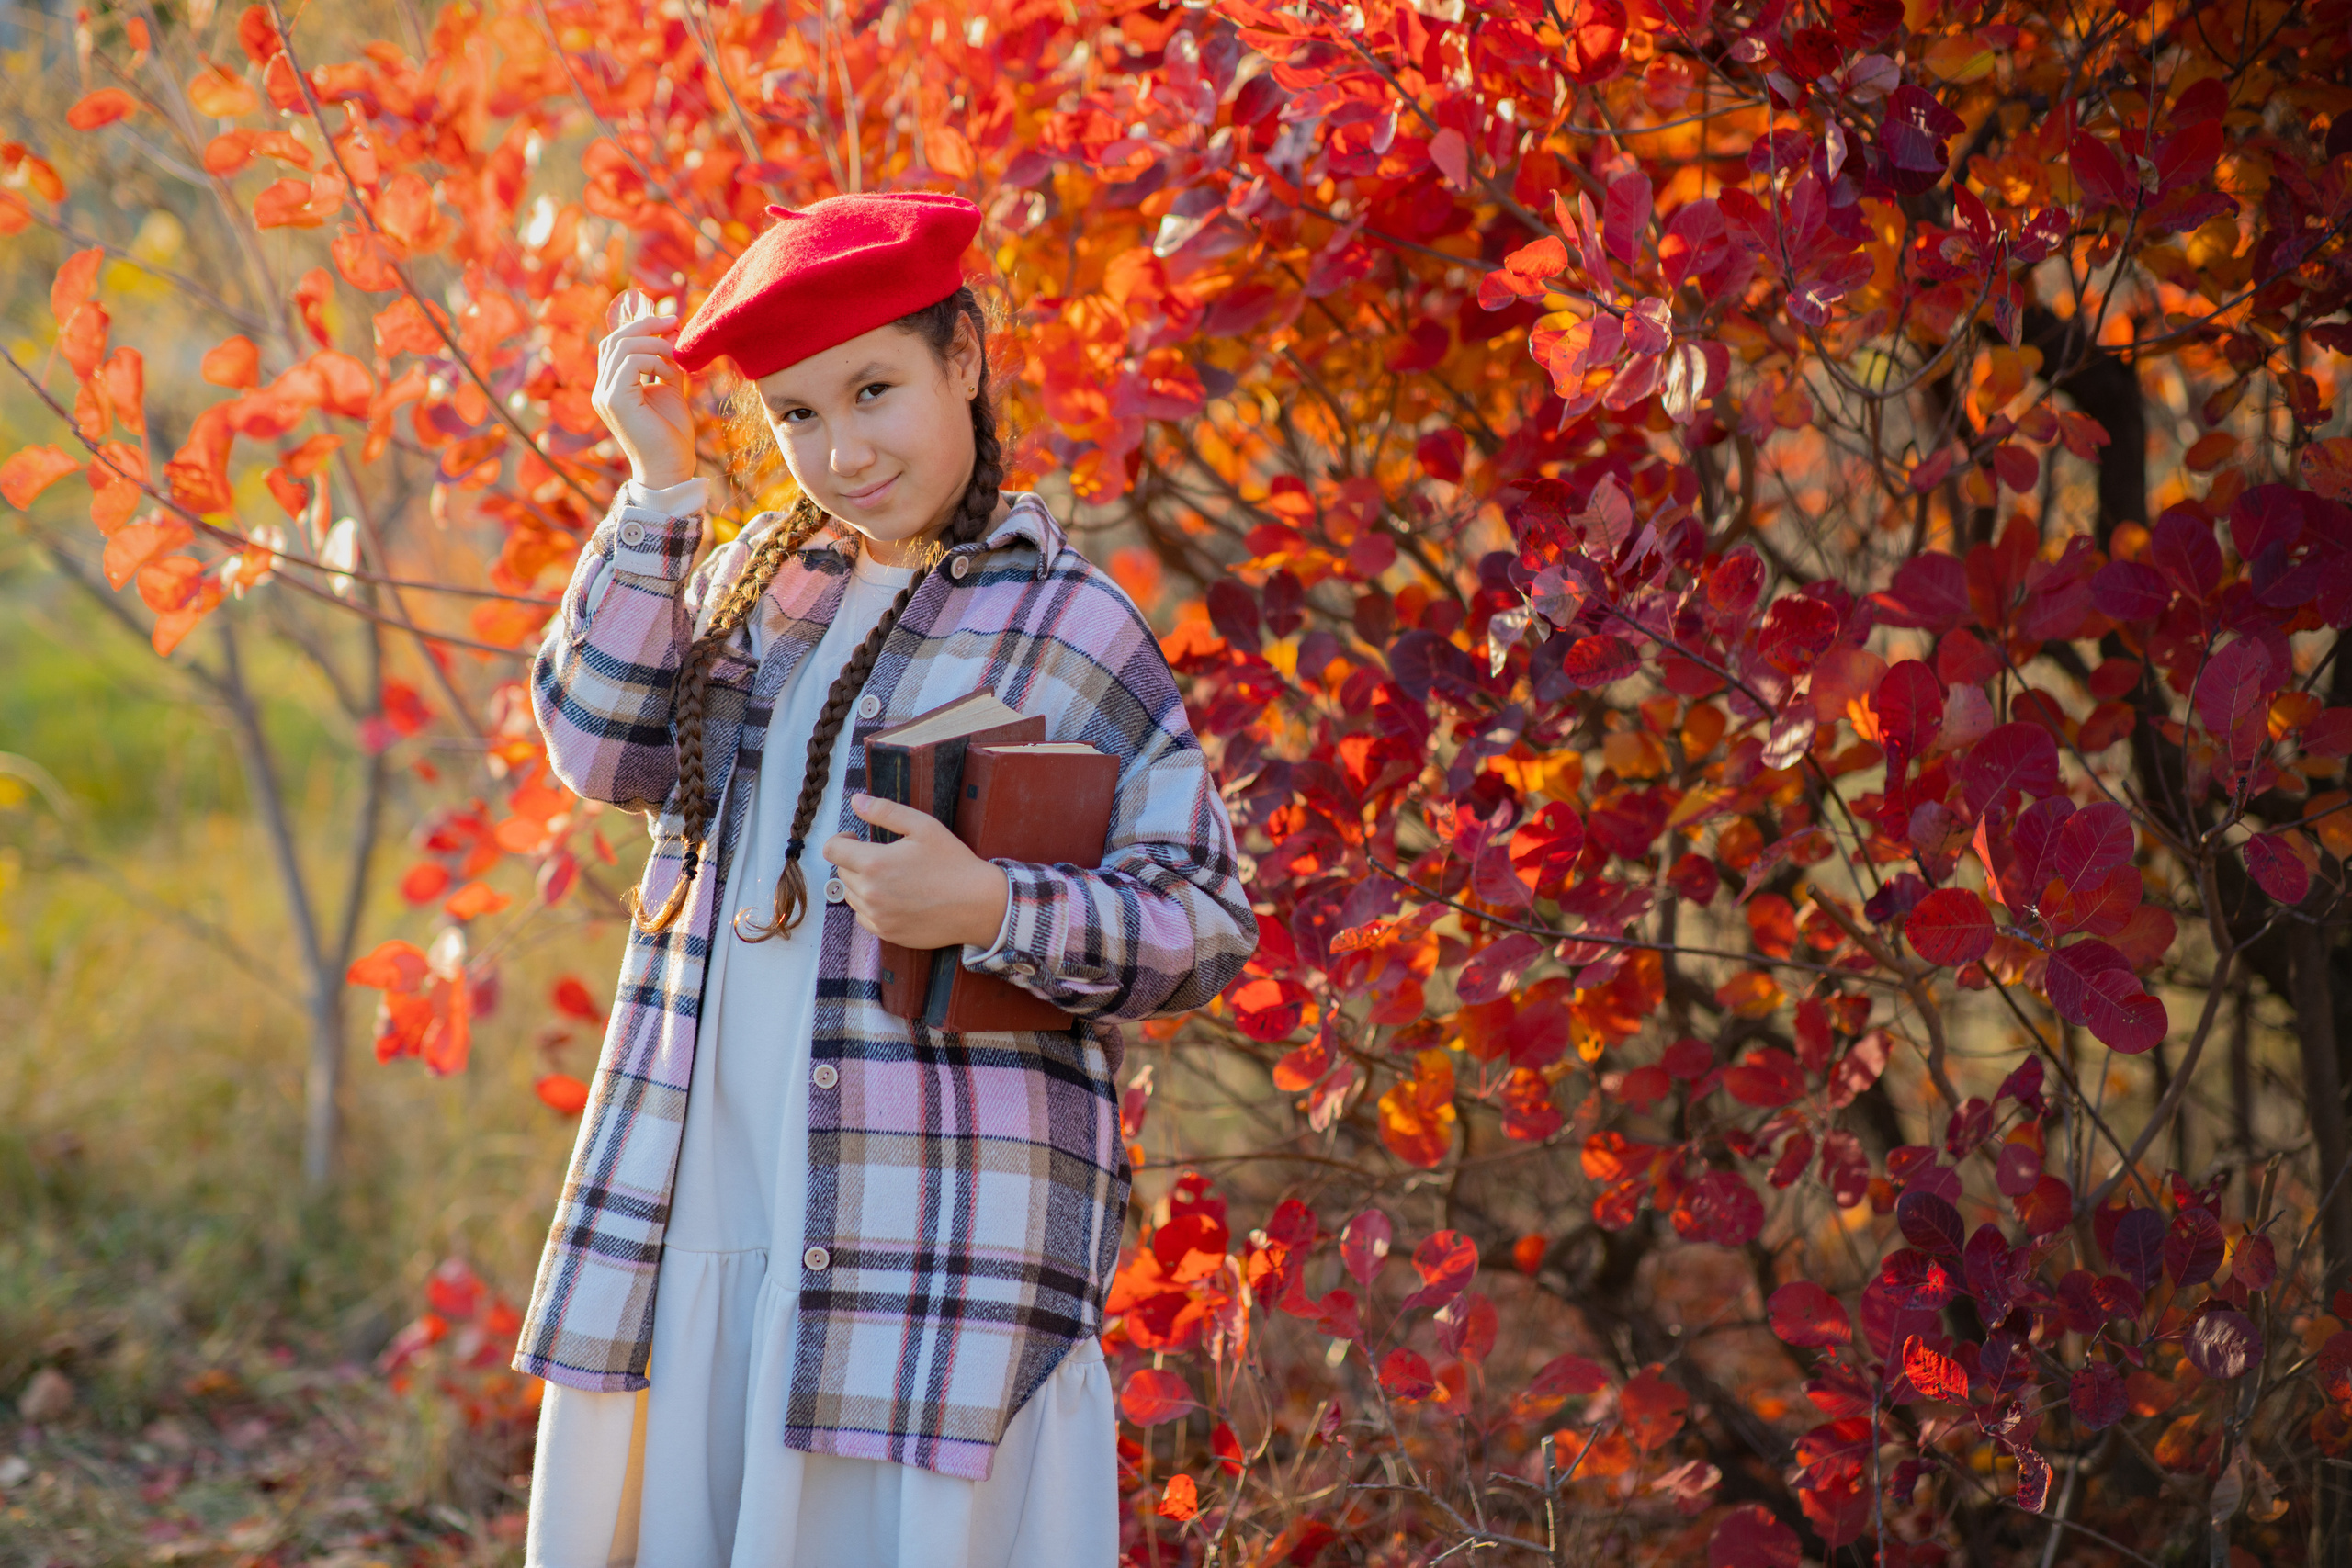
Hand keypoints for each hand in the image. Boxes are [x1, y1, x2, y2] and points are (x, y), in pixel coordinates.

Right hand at [591, 290, 696, 488]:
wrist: (671, 469)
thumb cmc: (672, 435)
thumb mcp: (670, 390)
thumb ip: (665, 364)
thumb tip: (670, 333)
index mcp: (611, 387)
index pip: (615, 344)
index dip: (640, 326)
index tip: (671, 322)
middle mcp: (602, 390)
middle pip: (615, 339)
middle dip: (647, 325)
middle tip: (675, 322)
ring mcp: (604, 395)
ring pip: (623, 346)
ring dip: (656, 344)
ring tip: (677, 357)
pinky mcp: (615, 400)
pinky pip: (631, 362)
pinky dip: (656, 360)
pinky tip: (671, 374)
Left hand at [824, 794, 1010, 950]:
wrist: (978, 904)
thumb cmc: (953, 862)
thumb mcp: (923, 826)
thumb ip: (885, 811)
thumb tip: (856, 801)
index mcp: (874, 863)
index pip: (832, 850)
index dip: (841, 839)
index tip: (856, 838)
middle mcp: (870, 893)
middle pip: (841, 871)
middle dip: (855, 860)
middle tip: (883, 855)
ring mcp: (877, 916)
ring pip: (850, 895)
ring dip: (861, 883)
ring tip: (890, 877)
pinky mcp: (886, 933)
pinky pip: (863, 916)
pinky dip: (871, 906)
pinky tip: (894, 897)